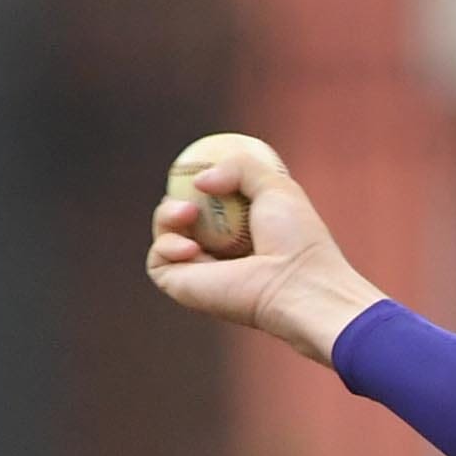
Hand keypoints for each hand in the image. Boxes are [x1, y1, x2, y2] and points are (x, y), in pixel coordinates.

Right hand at [146, 148, 385, 366]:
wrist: (298, 285)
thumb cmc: (297, 240)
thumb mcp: (277, 187)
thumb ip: (241, 167)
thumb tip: (200, 183)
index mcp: (246, 232)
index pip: (211, 204)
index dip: (198, 185)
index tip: (200, 171)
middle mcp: (222, 254)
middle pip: (182, 217)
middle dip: (177, 198)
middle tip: (192, 194)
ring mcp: (201, 272)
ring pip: (165, 234)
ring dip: (166, 215)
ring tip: (189, 212)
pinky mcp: (184, 287)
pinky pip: (157, 260)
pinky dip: (166, 245)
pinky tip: (190, 247)